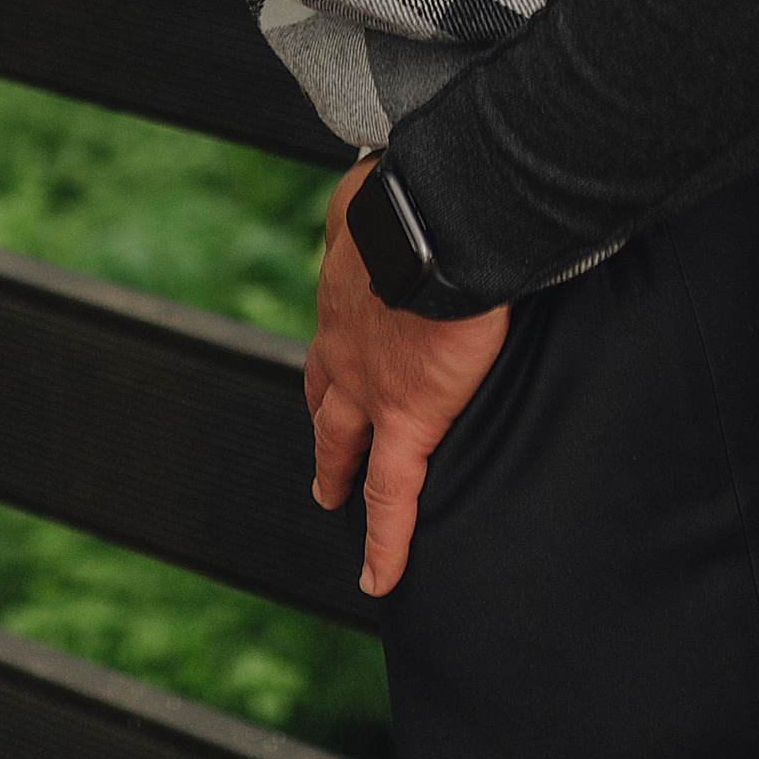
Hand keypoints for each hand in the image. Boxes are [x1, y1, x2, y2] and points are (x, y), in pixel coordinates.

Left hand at [305, 163, 510, 596]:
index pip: (332, 332)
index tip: (333, 375)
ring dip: (337, 468)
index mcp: (343, 291)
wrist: (436, 224)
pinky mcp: (406, 421)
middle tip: (322, 448)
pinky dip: (384, 542)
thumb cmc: (416, 194)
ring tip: (334, 496)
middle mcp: (342, 342)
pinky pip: (391, 498)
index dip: (332, 356)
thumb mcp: (372, 190)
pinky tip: (377, 579)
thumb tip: (373, 178)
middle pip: (323, 392)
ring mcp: (368, 389)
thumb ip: (370, 198)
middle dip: (322, 420)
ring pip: (342, 442)